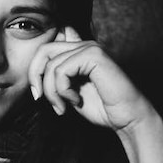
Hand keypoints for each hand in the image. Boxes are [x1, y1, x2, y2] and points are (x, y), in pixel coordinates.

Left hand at [27, 27, 155, 132]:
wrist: (126, 118)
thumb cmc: (101, 107)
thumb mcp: (69, 91)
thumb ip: (56, 77)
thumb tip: (39, 68)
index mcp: (79, 50)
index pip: (47, 46)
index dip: (36, 67)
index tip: (38, 93)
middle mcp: (84, 45)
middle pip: (43, 50)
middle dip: (35, 76)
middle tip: (40, 98)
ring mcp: (90, 48)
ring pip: (51, 64)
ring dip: (52, 92)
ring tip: (63, 106)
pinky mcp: (94, 56)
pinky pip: (62, 71)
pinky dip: (63, 91)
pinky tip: (76, 101)